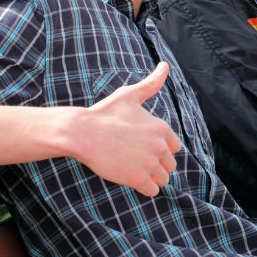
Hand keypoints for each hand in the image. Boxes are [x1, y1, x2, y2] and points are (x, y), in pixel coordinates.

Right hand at [68, 63, 182, 195]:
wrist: (82, 133)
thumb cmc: (104, 113)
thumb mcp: (130, 95)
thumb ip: (151, 84)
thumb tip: (165, 66)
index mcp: (161, 128)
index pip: (174, 147)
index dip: (161, 149)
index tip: (144, 147)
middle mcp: (159, 146)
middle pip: (170, 165)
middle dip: (157, 164)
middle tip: (136, 160)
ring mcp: (149, 164)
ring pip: (163, 179)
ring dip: (152, 178)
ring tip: (134, 170)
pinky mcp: (138, 179)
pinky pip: (152, 191)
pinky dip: (146, 188)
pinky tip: (132, 179)